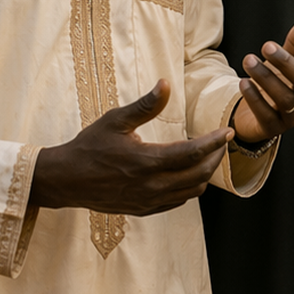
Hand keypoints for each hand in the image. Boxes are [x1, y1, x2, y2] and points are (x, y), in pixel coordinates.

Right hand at [29, 81, 232, 214]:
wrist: (65, 180)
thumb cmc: (89, 146)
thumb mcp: (115, 120)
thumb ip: (144, 105)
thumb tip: (165, 84)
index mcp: (146, 161)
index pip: (193, 153)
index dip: (215, 142)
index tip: (228, 131)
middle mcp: (151, 185)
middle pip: (199, 174)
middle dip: (216, 157)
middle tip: (221, 143)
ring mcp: (148, 200)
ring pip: (192, 191)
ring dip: (204, 174)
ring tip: (206, 156)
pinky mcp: (144, 209)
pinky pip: (178, 201)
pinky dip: (189, 187)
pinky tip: (186, 172)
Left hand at [231, 15, 293, 142]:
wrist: (254, 115)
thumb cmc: (276, 84)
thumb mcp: (286, 61)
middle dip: (285, 62)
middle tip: (267, 46)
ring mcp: (292, 117)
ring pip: (284, 98)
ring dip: (266, 77)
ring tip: (249, 61)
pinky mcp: (273, 128)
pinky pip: (265, 114)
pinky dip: (254, 97)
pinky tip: (244, 83)